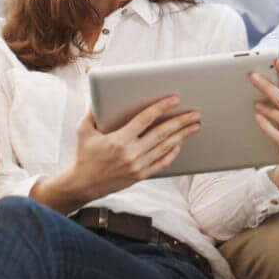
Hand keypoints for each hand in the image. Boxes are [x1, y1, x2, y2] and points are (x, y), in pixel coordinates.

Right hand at [33, 96, 199, 212]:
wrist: (84, 184)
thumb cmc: (84, 154)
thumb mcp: (84, 130)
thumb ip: (93, 111)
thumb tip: (100, 93)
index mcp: (118, 140)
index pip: (145, 119)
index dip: (161, 107)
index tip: (174, 99)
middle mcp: (131, 154)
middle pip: (162, 134)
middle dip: (181, 122)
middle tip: (195, 113)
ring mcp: (138, 166)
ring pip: (166, 148)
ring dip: (182, 136)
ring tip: (194, 126)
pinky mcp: (140, 175)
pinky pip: (162, 163)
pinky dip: (173, 153)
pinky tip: (180, 144)